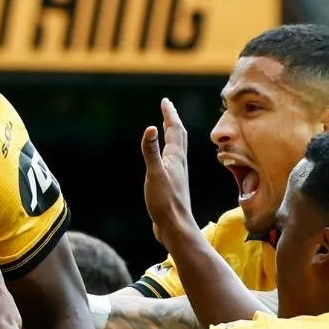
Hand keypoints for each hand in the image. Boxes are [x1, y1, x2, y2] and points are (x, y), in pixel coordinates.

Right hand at [140, 98, 195, 245]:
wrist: (176, 227)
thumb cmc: (165, 202)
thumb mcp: (155, 175)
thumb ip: (151, 152)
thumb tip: (149, 128)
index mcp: (175, 158)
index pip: (174, 130)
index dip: (169, 115)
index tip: (165, 101)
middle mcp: (179, 164)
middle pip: (179, 136)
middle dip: (172, 120)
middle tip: (167, 108)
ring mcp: (177, 174)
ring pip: (177, 149)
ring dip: (172, 134)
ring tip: (167, 127)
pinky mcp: (173, 185)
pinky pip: (172, 161)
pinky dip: (168, 152)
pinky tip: (164, 158)